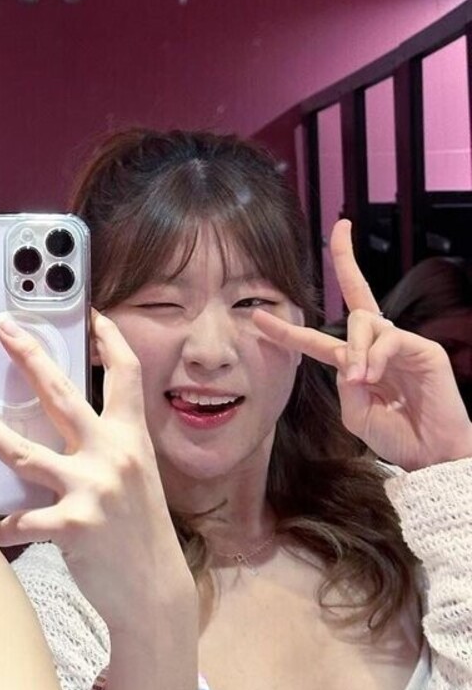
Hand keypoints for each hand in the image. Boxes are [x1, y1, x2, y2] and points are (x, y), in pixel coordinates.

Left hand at [0, 312, 193, 631]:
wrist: (156, 594)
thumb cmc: (139, 531)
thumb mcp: (134, 476)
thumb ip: (106, 444)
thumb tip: (67, 417)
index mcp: (131, 438)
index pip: (126, 374)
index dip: (110, 338)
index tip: (91, 312)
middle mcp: (113, 455)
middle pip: (63, 394)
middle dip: (31, 356)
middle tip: (3, 329)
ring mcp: (92, 489)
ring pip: (24, 451)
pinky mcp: (73, 526)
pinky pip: (23, 520)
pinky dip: (3, 525)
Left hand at [253, 219, 471, 469]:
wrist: (432, 457)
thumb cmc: (396, 437)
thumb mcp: (356, 414)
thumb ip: (345, 385)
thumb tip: (347, 359)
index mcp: (356, 362)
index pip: (318, 339)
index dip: (288, 330)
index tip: (257, 314)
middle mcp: (378, 346)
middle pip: (355, 298)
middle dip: (345, 260)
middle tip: (341, 232)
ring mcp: (401, 344)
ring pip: (366, 321)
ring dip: (357, 349)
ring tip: (363, 380)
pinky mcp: (424, 349)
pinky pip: (389, 338)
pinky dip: (375, 356)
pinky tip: (374, 377)